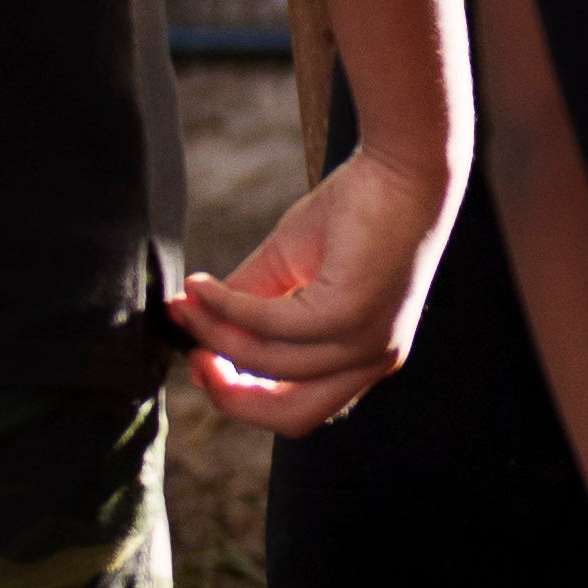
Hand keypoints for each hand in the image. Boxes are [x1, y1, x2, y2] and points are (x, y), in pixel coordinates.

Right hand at [171, 139, 452, 430]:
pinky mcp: (351, 313)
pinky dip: (228, 309)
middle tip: (191, 356)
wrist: (401, 169)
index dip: (243, 399)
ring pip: (270, 365)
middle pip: (291, 418)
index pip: (300, 410)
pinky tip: (203, 287)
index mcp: (364, 359)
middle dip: (230, 395)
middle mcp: (373, 360)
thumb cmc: (351, 215)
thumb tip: (195, 336)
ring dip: (216, 337)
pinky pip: (271, 325)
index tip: (201, 363)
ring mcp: (366, 341)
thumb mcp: (289, 274)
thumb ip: (250, 312)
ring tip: (186, 304)